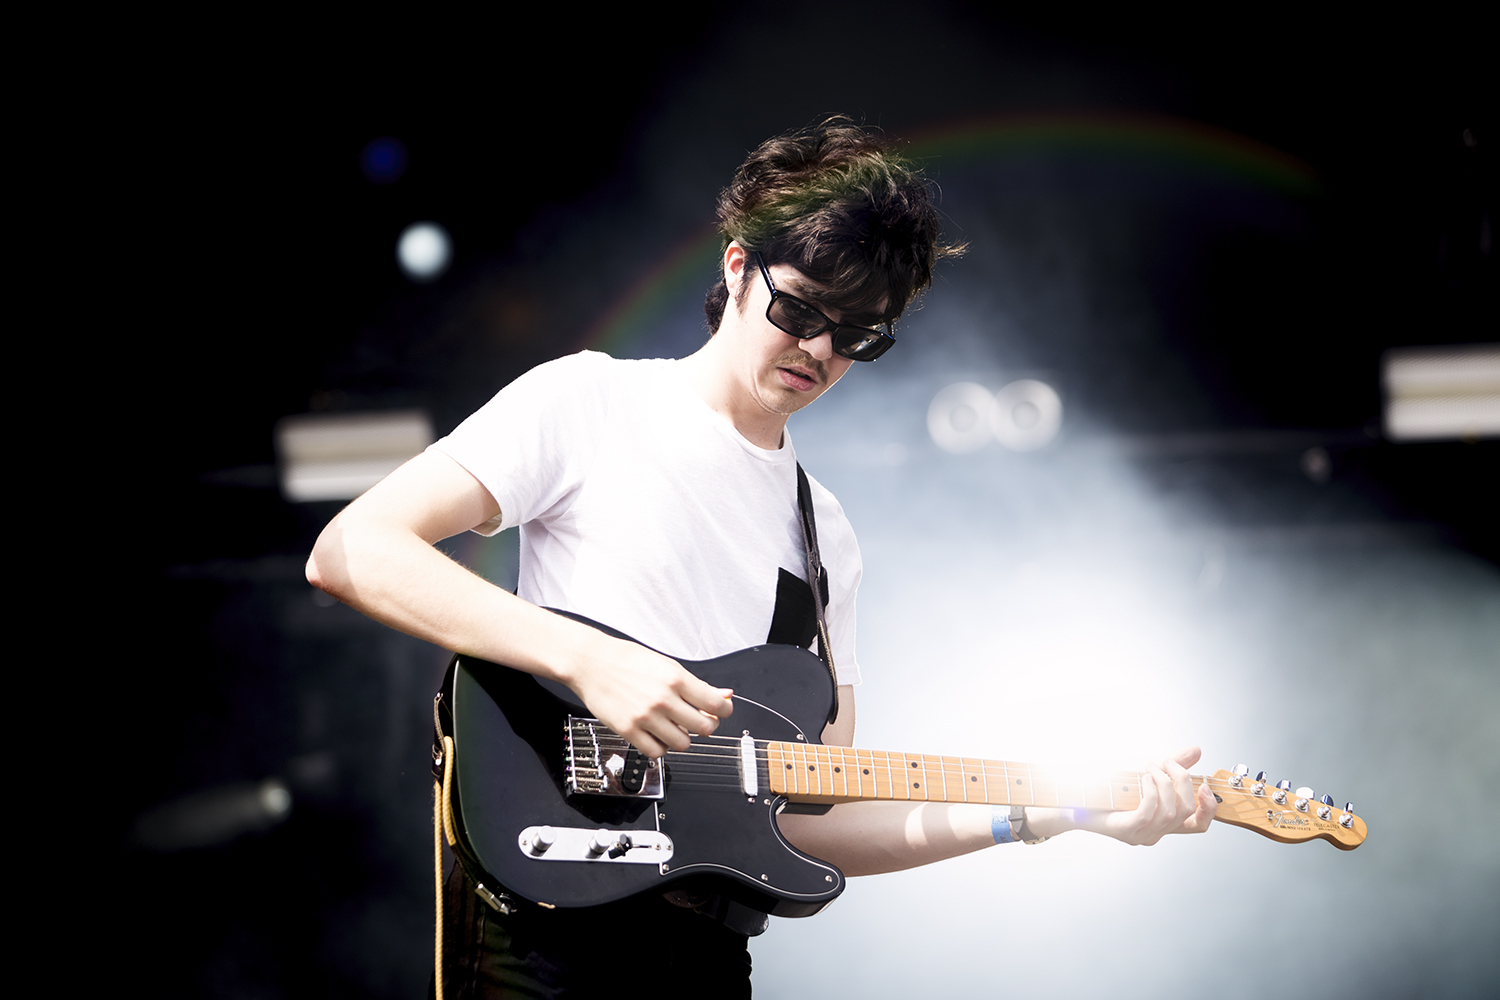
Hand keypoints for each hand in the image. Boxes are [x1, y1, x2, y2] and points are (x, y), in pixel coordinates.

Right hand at [563, 632, 733, 758]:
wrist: (591, 663)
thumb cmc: (627, 660)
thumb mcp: (667, 665)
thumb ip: (696, 684)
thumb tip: (723, 695)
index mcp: (676, 679)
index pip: (717, 705)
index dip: (725, 710)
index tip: (721, 711)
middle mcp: (663, 699)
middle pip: (705, 728)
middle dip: (706, 725)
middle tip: (698, 719)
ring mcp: (646, 717)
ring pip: (683, 744)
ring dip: (683, 738)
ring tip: (674, 727)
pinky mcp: (629, 731)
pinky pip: (657, 753)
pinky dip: (662, 748)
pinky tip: (658, 735)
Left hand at [1095, 746, 1216, 845]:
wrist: (1076, 804)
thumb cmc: (1111, 791)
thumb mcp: (1147, 775)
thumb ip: (1173, 766)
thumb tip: (1196, 751)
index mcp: (1164, 823)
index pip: (1199, 825)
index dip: (1210, 807)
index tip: (1204, 784)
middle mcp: (1156, 833)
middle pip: (1186, 811)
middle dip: (1182, 781)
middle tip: (1167, 762)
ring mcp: (1141, 834)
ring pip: (1169, 811)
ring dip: (1164, 782)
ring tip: (1150, 766)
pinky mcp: (1125, 830)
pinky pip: (1147, 813)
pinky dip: (1151, 792)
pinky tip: (1144, 778)